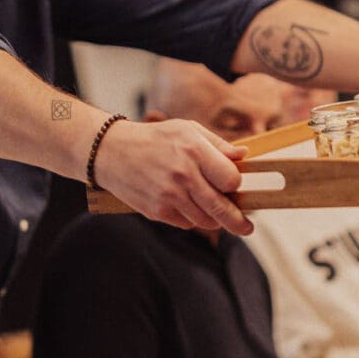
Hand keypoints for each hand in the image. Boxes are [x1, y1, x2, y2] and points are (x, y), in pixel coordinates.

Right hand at [89, 118, 253, 234]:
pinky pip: (186, 223)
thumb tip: (243, 156)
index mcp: (194, 150)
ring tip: (214, 212)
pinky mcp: (157, 211)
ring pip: (206, 220)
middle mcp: (183, 175)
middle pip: (222, 208)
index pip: (231, 179)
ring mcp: (169, 196)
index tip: (233, 184)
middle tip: (247, 227)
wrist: (112, 152)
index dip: (235, 184)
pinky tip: (186, 205)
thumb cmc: (154, 139)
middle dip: (238, 221)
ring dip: (213, 219)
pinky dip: (191, 218)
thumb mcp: (187, 130)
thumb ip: (218, 144)